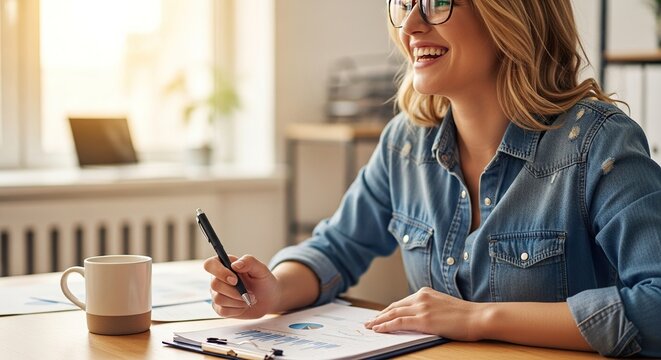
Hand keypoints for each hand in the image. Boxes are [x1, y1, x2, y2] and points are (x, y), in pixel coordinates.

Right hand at [203, 254, 280, 318]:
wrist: (269, 299)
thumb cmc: (263, 281)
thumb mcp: (261, 269)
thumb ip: (249, 262)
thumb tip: (235, 265)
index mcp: (225, 265)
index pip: (210, 264)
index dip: (219, 272)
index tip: (235, 280)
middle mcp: (217, 279)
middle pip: (214, 285)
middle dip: (235, 291)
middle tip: (250, 292)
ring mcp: (217, 294)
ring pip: (218, 299)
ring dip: (238, 301)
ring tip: (249, 298)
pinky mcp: (220, 308)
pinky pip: (223, 311)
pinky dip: (237, 309)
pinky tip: (244, 305)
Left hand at [364, 287, 484, 340]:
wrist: (478, 317)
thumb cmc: (465, 315)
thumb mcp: (442, 305)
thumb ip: (429, 308)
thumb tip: (418, 317)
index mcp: (425, 292)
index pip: (401, 302)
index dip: (388, 310)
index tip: (379, 316)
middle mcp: (421, 297)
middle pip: (394, 306)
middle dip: (380, 315)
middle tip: (369, 322)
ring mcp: (422, 307)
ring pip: (393, 313)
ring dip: (379, 321)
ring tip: (370, 326)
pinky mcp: (424, 320)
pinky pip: (398, 322)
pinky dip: (386, 325)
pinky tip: (378, 329)